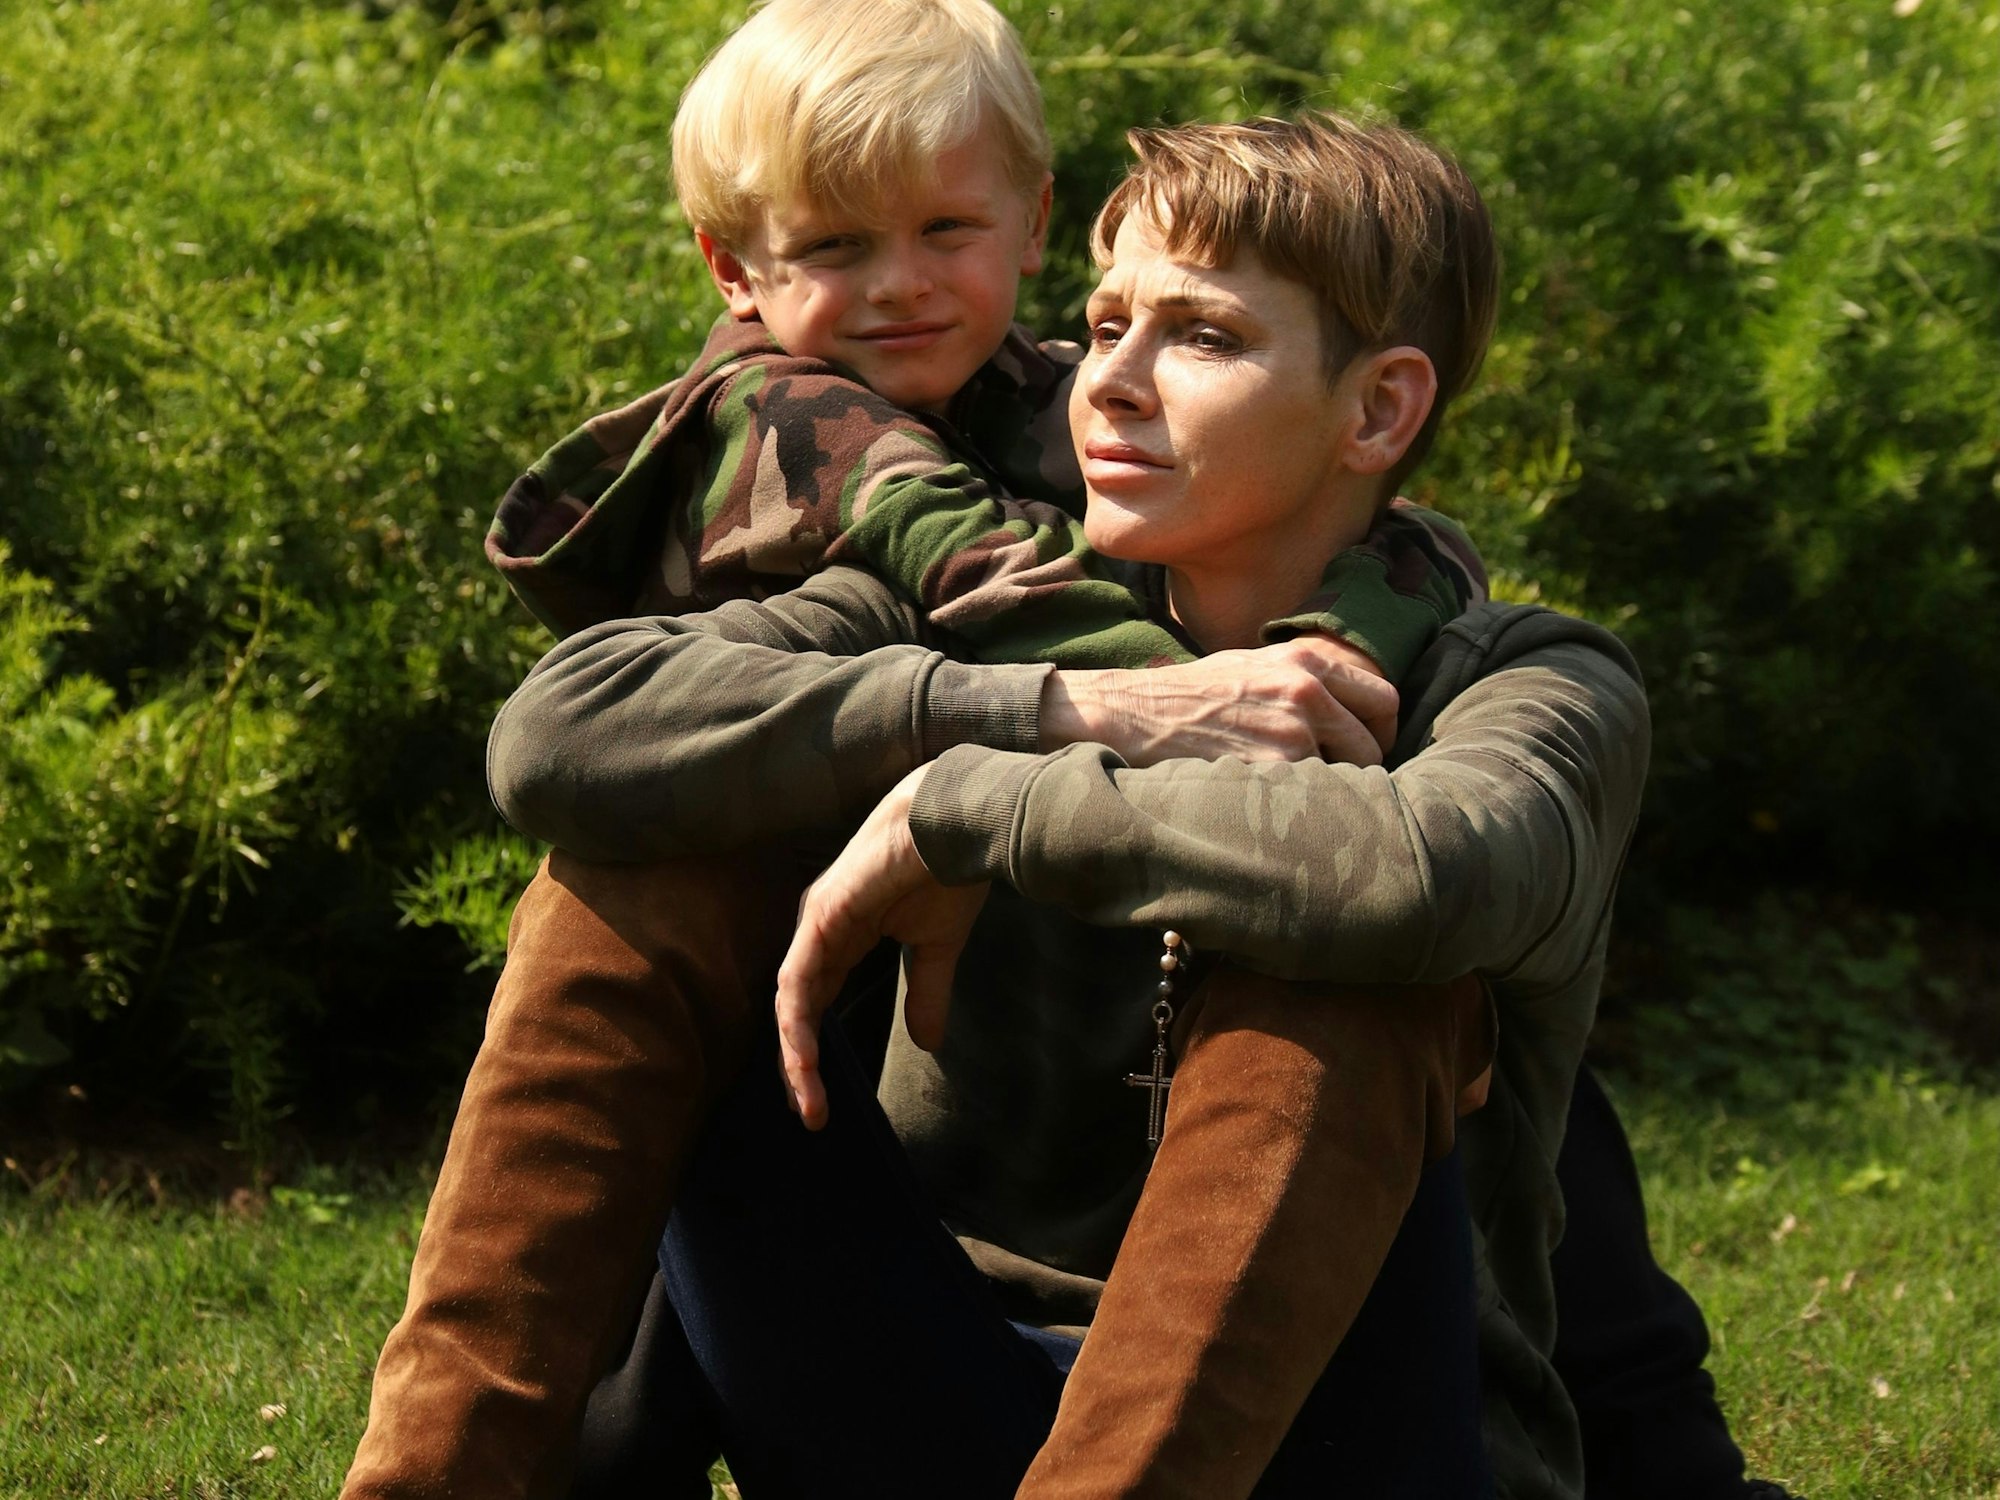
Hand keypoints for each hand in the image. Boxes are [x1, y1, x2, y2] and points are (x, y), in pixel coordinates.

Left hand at [774, 767, 989, 1129]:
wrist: (958, 825)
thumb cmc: (948, 871)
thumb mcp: (936, 948)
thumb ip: (926, 993)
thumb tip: (928, 1044)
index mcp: (842, 933)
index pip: (816, 1000)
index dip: (814, 1048)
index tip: (824, 1099)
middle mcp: (820, 929)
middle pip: (796, 1007)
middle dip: (799, 1063)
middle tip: (810, 1113)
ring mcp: (815, 922)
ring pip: (790, 1000)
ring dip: (795, 1055)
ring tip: (807, 1102)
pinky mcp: (819, 917)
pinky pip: (797, 982)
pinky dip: (797, 1024)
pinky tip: (803, 1060)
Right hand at [1040, 633, 1397, 767]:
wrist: (1134, 714)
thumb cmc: (1188, 694)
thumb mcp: (1251, 663)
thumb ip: (1301, 677)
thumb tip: (1342, 708)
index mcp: (1304, 661)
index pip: (1383, 698)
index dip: (1381, 731)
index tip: (1367, 749)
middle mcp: (1307, 691)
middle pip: (1373, 746)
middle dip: (1359, 770)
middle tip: (1334, 783)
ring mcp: (1292, 732)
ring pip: (1343, 779)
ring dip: (1323, 790)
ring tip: (1288, 791)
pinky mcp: (1273, 769)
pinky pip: (1308, 798)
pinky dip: (1294, 805)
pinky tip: (1266, 800)